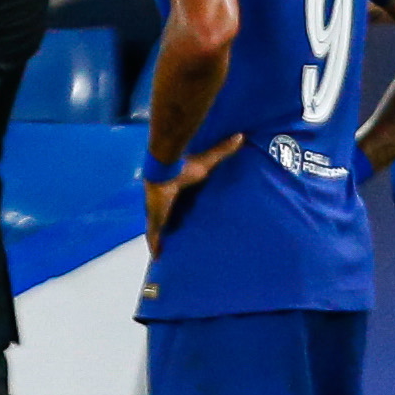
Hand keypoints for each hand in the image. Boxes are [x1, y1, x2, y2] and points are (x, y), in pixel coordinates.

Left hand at [143, 133, 245, 257]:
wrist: (164, 169)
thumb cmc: (183, 166)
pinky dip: (156, 247)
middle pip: (164, 218)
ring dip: (161, 239)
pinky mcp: (155, 220)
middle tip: (175, 238)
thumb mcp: (207, 161)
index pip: (173, 202)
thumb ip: (222, 150)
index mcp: (172, 191)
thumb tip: (240, 136)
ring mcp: (157, 212)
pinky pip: (154, 237)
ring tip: (167, 253)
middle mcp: (163, 203)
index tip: (181, 216)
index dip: (175, 209)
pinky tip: (158, 258)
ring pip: (157, 229)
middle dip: (167, 226)